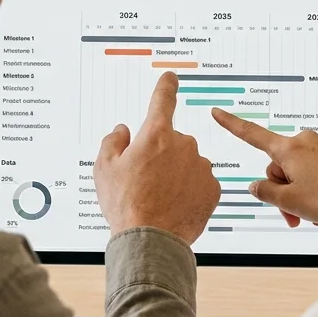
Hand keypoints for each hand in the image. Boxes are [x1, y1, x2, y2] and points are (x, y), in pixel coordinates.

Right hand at [95, 73, 219, 244]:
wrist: (151, 239)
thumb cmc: (125, 204)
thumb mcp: (104, 168)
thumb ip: (113, 142)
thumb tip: (122, 131)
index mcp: (156, 135)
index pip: (162, 100)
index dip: (166, 86)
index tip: (171, 77)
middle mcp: (183, 145)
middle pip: (173, 141)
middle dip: (162, 155)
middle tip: (145, 180)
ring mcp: (201, 167)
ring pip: (188, 163)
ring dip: (177, 174)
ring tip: (159, 198)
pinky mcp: (213, 188)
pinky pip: (200, 183)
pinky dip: (190, 190)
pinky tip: (175, 205)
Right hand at [210, 108, 317, 251]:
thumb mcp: (289, 202)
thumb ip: (265, 192)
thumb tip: (257, 186)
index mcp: (289, 149)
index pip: (252, 134)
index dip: (231, 124)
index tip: (217, 111)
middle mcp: (305, 141)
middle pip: (278, 166)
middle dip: (281, 189)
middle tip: (292, 213)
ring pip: (297, 171)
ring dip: (297, 192)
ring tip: (310, 214)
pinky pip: (315, 170)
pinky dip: (313, 187)